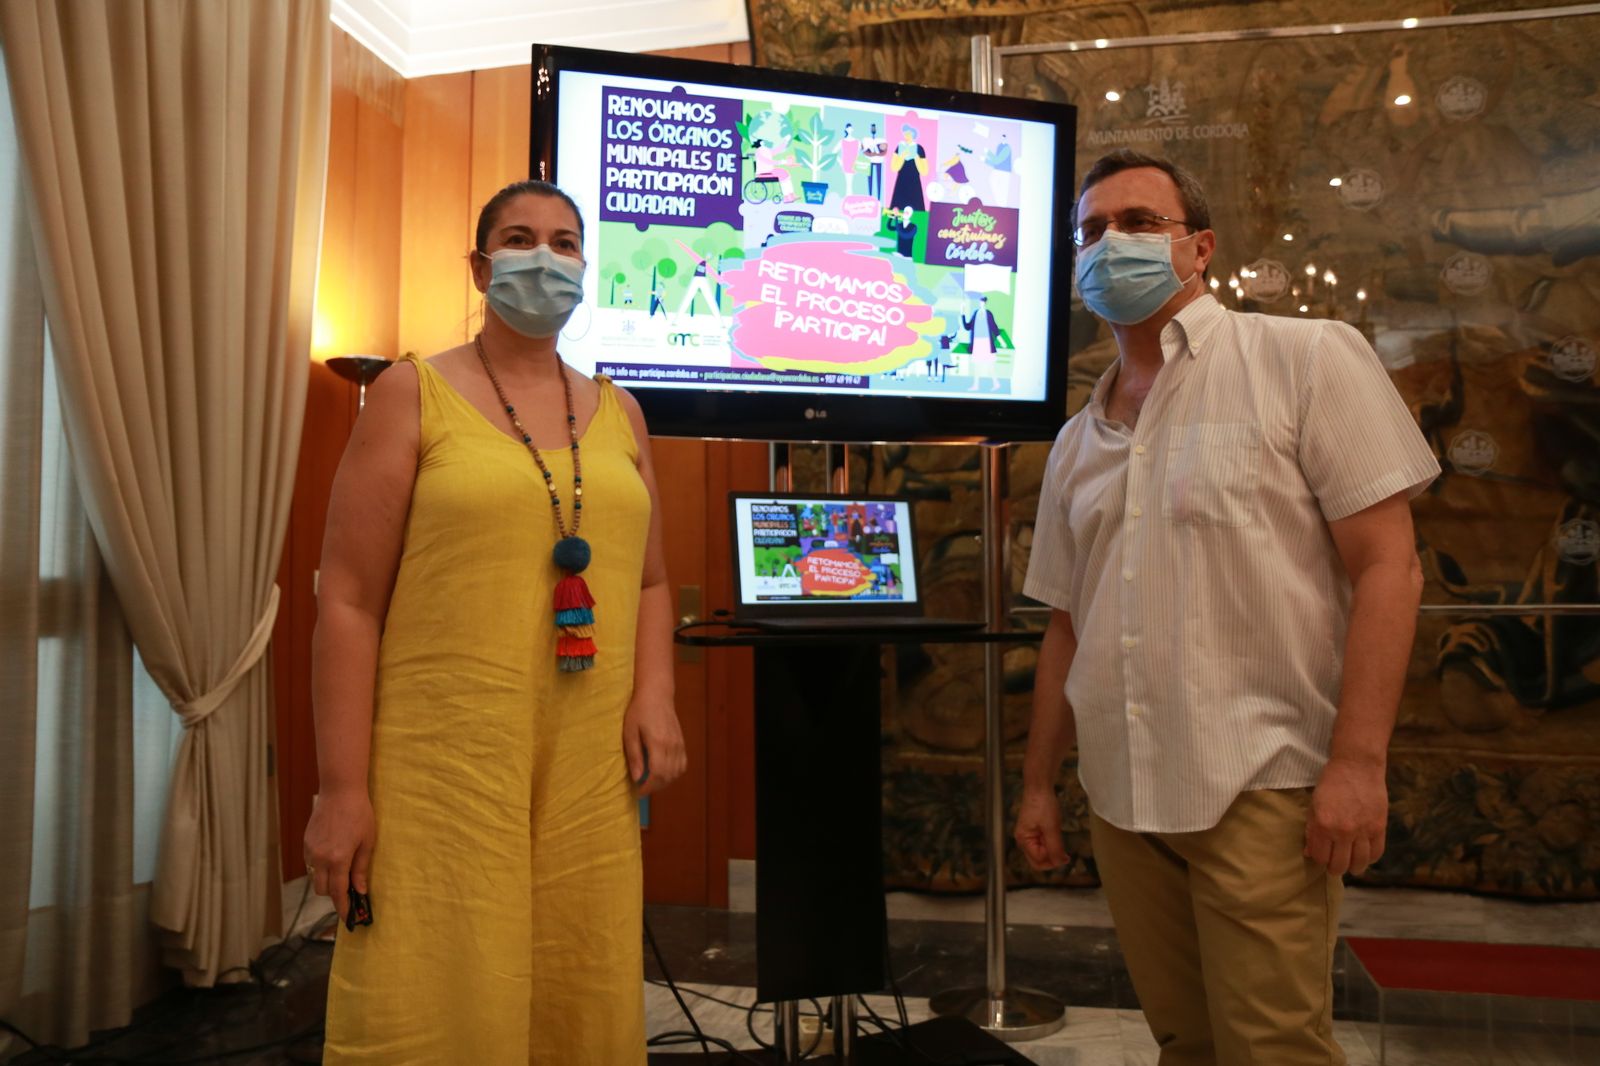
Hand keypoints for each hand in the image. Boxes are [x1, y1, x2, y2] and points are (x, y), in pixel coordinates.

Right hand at [303, 788, 375, 925]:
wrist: (340, 791)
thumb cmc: (360, 814)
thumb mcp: (367, 842)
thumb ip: (361, 868)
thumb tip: (360, 890)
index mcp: (338, 859)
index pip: (338, 892)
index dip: (342, 907)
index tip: (347, 918)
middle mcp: (320, 858)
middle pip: (322, 889)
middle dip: (334, 894)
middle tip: (348, 892)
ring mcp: (310, 850)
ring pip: (314, 877)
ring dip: (326, 880)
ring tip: (342, 871)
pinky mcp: (306, 843)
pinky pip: (311, 863)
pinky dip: (320, 866)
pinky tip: (333, 855)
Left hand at [623, 694, 686, 796]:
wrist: (657, 694)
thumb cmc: (639, 711)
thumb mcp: (630, 732)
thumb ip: (634, 756)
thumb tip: (637, 778)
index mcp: (658, 743)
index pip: (657, 774)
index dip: (648, 787)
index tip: (638, 792)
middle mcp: (672, 745)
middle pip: (668, 776)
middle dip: (655, 787)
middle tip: (642, 788)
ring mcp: (679, 743)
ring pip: (677, 772)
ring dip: (665, 781)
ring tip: (651, 781)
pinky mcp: (682, 742)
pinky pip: (682, 764)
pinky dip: (674, 773)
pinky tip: (663, 772)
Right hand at [1013, 784, 1070, 869]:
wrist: (1039, 787)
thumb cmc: (1043, 806)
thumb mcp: (1051, 828)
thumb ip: (1055, 848)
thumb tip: (1059, 863)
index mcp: (1024, 841)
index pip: (1038, 862)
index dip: (1052, 861)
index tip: (1066, 856)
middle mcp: (1023, 841)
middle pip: (1037, 860)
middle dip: (1051, 860)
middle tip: (1065, 854)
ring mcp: (1027, 835)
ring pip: (1040, 853)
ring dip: (1052, 851)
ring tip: (1060, 841)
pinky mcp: (1033, 830)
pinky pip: (1041, 844)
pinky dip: (1050, 844)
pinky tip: (1056, 836)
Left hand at [1305, 757, 1387, 876]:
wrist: (1357, 766)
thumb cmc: (1331, 782)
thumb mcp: (1314, 804)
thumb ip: (1311, 830)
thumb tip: (1310, 853)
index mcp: (1323, 825)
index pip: (1319, 857)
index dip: (1319, 860)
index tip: (1320, 857)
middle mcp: (1343, 831)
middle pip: (1339, 865)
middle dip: (1334, 868)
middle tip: (1334, 865)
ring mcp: (1363, 831)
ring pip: (1359, 864)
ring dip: (1353, 868)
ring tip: (1350, 865)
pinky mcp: (1379, 828)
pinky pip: (1376, 853)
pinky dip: (1369, 859)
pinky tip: (1363, 856)